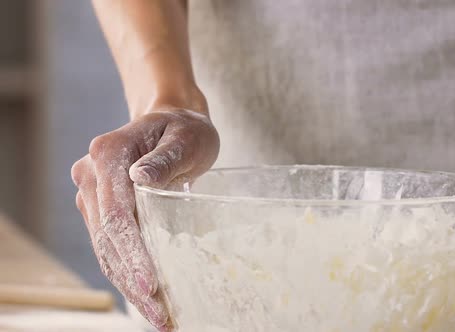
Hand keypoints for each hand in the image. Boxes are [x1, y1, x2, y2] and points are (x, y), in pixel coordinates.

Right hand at [71, 105, 218, 328]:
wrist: (172, 122)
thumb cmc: (185, 129)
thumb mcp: (187, 137)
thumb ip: (166, 157)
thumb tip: (141, 179)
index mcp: (108, 153)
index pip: (117, 213)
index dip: (132, 252)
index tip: (151, 285)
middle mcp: (91, 174)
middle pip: (108, 237)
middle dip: (132, 279)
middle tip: (159, 315)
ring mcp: (92, 192)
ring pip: (104, 248)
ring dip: (127, 284)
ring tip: (156, 316)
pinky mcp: (100, 207)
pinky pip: (109, 245)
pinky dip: (125, 272)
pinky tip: (144, 296)